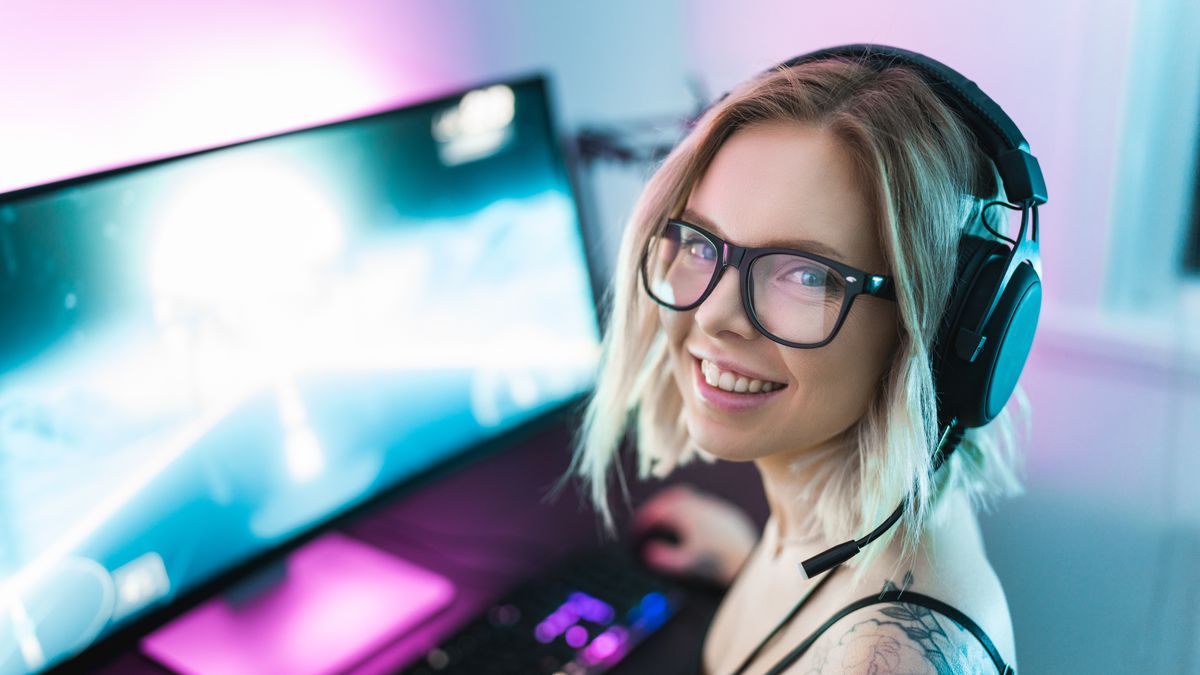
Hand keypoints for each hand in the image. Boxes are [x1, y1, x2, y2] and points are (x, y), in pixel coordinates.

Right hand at [632, 483, 759, 586]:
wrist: (750, 558)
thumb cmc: (719, 562)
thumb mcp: (689, 564)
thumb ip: (667, 558)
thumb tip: (648, 553)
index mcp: (688, 516)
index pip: (660, 510)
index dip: (645, 517)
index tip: (638, 527)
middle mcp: (701, 506)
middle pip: (671, 497)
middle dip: (657, 506)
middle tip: (647, 517)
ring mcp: (715, 507)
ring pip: (689, 497)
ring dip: (673, 503)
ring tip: (665, 516)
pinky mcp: (726, 512)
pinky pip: (703, 502)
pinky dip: (690, 507)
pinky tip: (690, 521)